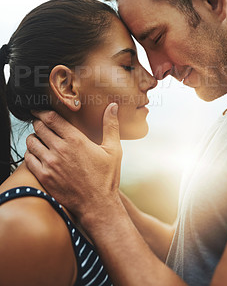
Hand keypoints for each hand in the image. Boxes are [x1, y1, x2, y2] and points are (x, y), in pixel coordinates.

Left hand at [25, 103, 121, 224]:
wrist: (97, 206)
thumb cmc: (106, 178)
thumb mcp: (114, 150)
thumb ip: (111, 125)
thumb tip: (113, 106)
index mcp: (75, 139)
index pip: (50, 118)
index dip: (42, 111)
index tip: (40, 109)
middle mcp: (60, 149)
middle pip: (39, 127)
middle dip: (39, 123)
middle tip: (42, 124)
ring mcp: (50, 164)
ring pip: (31, 142)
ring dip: (34, 137)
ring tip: (40, 138)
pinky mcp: (44, 177)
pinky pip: (28, 159)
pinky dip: (30, 153)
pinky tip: (37, 154)